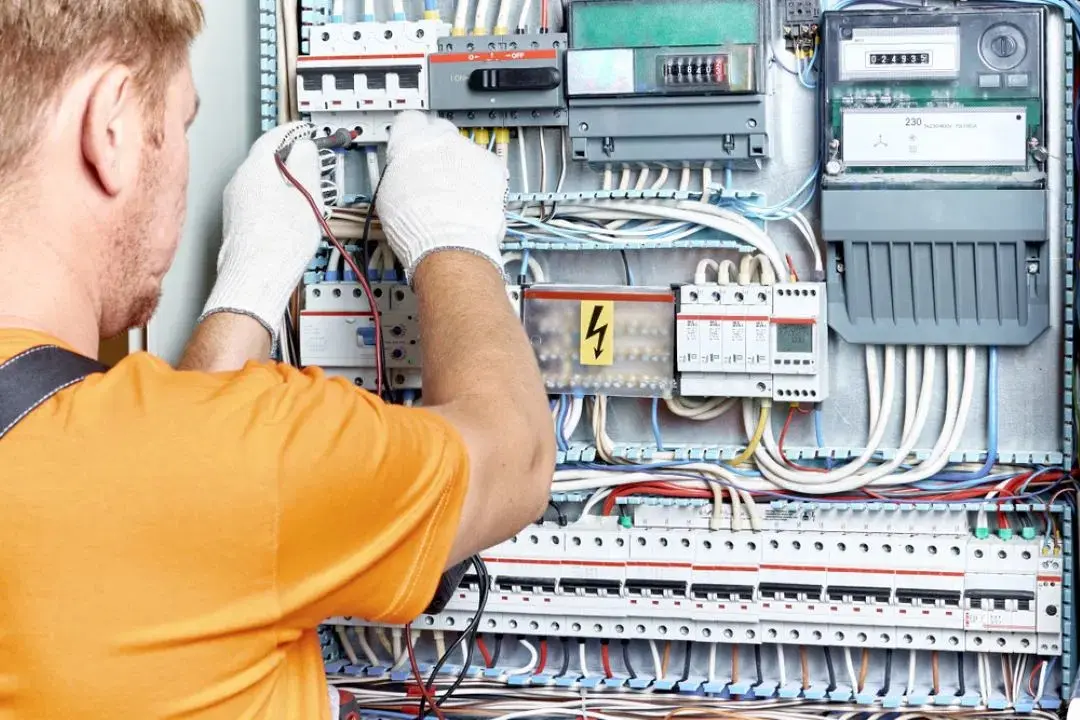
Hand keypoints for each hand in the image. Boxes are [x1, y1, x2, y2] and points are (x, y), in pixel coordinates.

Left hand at [200, 122, 323, 344]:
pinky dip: (273, 202)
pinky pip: (256, 202)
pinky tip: (289, 219)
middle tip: (311, 164)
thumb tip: (304, 147)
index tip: (304, 130)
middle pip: (266, 161)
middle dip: (289, 160)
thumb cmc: (279, 242)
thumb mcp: (306, 196)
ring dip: (283, 184)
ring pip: (261, 183)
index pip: (273, 138)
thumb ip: (306, 165)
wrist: (254, 279)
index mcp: (255, 168)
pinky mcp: (235, 223)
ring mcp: (233, 204)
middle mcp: (238, 182)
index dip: (292, 132)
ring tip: (305, 198)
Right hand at [377, 111, 506, 282]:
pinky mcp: (493, 167)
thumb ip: (399, 170)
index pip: (409, 120)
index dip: (411, 135)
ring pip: (465, 151)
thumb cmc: (416, 226)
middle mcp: (441, 139)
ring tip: (455, 197)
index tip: (414, 145)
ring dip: (461, 167)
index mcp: (410, 141)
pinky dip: (482, 180)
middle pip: (440, 133)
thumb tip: (403, 171)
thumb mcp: (388, 193)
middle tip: (435, 175)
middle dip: (438, 151)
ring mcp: (470, 151)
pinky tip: (472, 199)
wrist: (449, 243)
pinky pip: (486, 167)